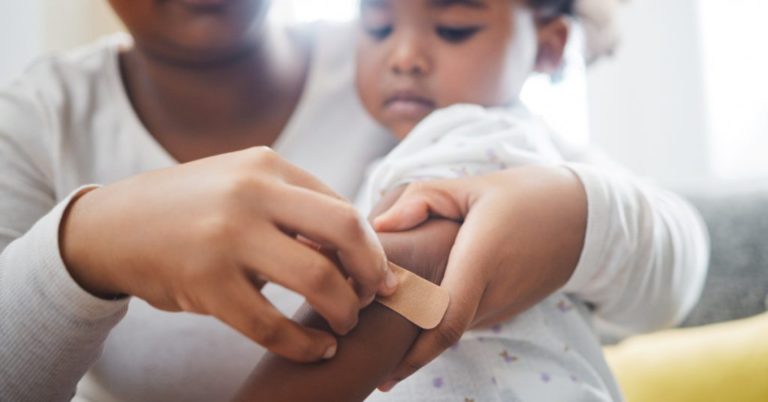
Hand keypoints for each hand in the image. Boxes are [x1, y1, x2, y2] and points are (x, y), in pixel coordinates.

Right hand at [60, 146, 397, 361]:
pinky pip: (272, 325)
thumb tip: (355, 250)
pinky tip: (317, 350)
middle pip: (345, 230)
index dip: (372, 247)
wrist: (113, 226)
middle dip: (372, 271)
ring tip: (344, 323)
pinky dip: (305, 345)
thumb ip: (293, 207)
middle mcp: (251, 193)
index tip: (379, 275)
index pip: (343, 207)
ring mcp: (227, 237)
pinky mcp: (206, 284)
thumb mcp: (242, 185)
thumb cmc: (191, 209)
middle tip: (375, 297)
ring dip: (344, 310)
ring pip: (317, 278)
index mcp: (267, 166)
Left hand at [372, 165, 586, 389]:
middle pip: (441, 333)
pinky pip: (467, 319)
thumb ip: (423, 200)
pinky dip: (441, 321)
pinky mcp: (508, 308)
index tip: (384, 375)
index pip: (444, 322)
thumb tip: (380, 224)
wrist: (584, 216)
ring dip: (421, 334)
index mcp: (480, 262)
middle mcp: (493, 294)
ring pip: (453, 329)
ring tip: (384, 327)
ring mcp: (503, 306)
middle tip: (365, 350)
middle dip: (405, 347)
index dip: (413, 355)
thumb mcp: (473, 186)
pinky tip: (420, 308)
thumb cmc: (524, 196)